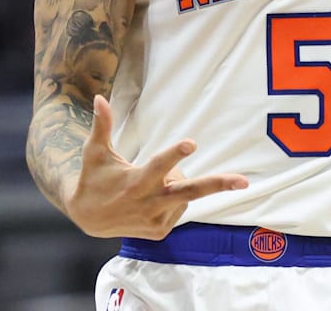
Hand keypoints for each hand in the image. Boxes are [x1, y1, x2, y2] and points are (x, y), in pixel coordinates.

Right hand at [64, 95, 248, 238]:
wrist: (87, 218)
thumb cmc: (94, 178)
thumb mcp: (94, 151)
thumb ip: (102, 125)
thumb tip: (99, 98)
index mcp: (136, 181)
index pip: (159, 165)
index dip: (176, 153)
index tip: (192, 143)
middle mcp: (149, 203)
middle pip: (190, 191)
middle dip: (217, 185)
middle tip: (243, 181)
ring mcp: (157, 220)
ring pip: (185, 194)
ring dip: (175, 183)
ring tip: (148, 184)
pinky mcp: (160, 231)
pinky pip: (179, 208)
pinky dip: (171, 200)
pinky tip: (151, 199)